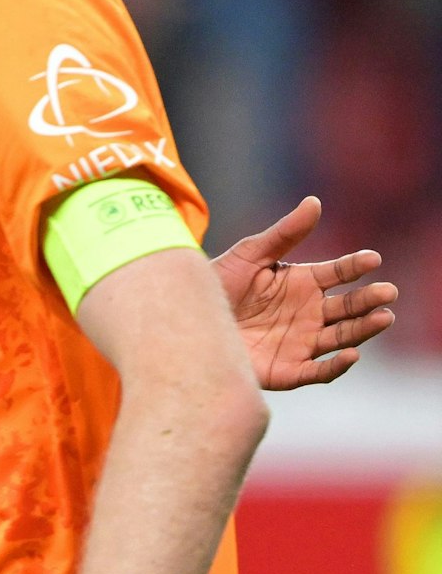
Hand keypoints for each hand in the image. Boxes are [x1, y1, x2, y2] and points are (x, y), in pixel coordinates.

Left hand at [211, 197, 395, 390]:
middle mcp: (308, 313)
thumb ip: (284, 234)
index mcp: (303, 283)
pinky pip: (319, 371)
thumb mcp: (249, 255)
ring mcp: (301, 342)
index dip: (355, 266)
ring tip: (383, 317)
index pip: (338, 273)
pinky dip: (337, 365)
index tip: (372, 258)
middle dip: (369, 301)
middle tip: (387, 293)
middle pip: (347, 308)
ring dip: (364, 329)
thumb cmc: (218, 284)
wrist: (186, 322)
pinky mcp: (288, 370)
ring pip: (342, 337)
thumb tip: (314, 201)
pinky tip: (352, 354)